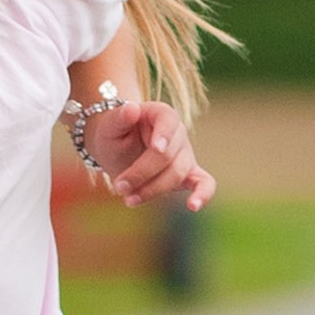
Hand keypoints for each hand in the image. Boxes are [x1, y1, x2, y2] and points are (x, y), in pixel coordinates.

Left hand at [79, 100, 215, 211]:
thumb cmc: (115, 135)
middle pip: (168, 155)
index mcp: (161, 114)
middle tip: (119, 186)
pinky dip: (203, 194)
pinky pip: (204, 183)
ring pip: (177, 174)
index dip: (164, 134)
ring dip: (153, 190)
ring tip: (128, 199)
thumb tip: (131, 108)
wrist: (117, 152)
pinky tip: (193, 206)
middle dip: (142, 173)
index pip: (169, 119)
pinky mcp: (188, 174)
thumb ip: (119, 118)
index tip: (156, 148)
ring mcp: (185, 154)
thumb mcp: (110, 126)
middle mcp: (178, 133)